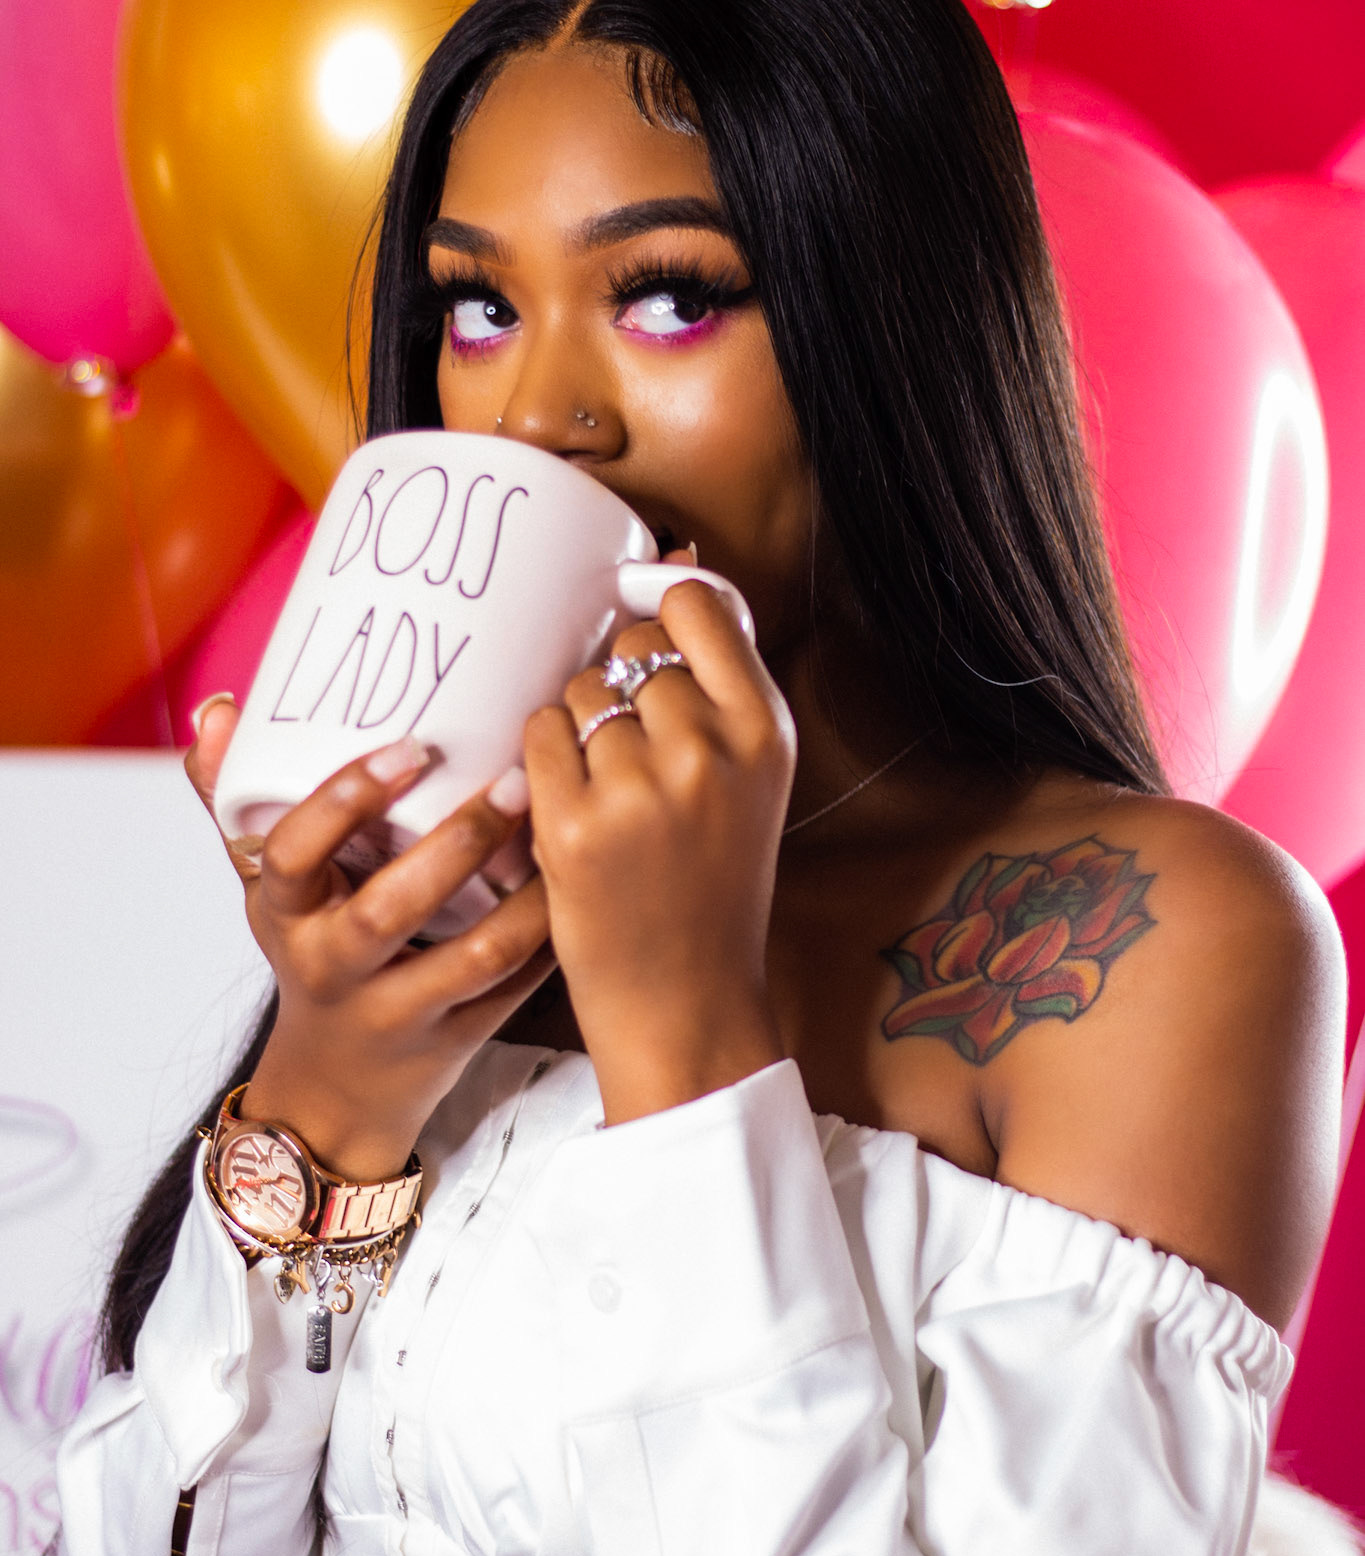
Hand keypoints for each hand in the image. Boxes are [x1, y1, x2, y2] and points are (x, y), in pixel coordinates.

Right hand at [186, 701, 554, 1177]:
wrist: (332, 1091)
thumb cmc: (310, 958)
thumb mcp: (266, 891)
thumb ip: (236, 800)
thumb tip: (218, 710)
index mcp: (285, 915)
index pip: (292, 854)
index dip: (346, 800)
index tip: (410, 748)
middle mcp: (334, 966)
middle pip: (390, 908)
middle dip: (458, 842)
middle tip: (514, 781)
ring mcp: (397, 1011)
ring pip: (472, 957)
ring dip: (527, 899)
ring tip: (563, 835)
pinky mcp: (455, 1041)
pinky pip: (514, 989)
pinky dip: (552, 939)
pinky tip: (580, 889)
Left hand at [524, 575, 795, 1126]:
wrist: (687, 1002)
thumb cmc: (713, 884)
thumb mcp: (748, 779)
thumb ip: (719, 681)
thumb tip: (679, 553)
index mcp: (765, 731)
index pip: (698, 604)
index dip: (665, 614)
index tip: (655, 646)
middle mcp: (709, 749)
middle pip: (632, 649)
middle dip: (622, 691)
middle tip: (637, 764)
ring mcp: (640, 787)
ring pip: (582, 692)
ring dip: (582, 731)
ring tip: (611, 798)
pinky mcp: (575, 823)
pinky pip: (539, 735)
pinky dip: (543, 766)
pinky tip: (574, 813)